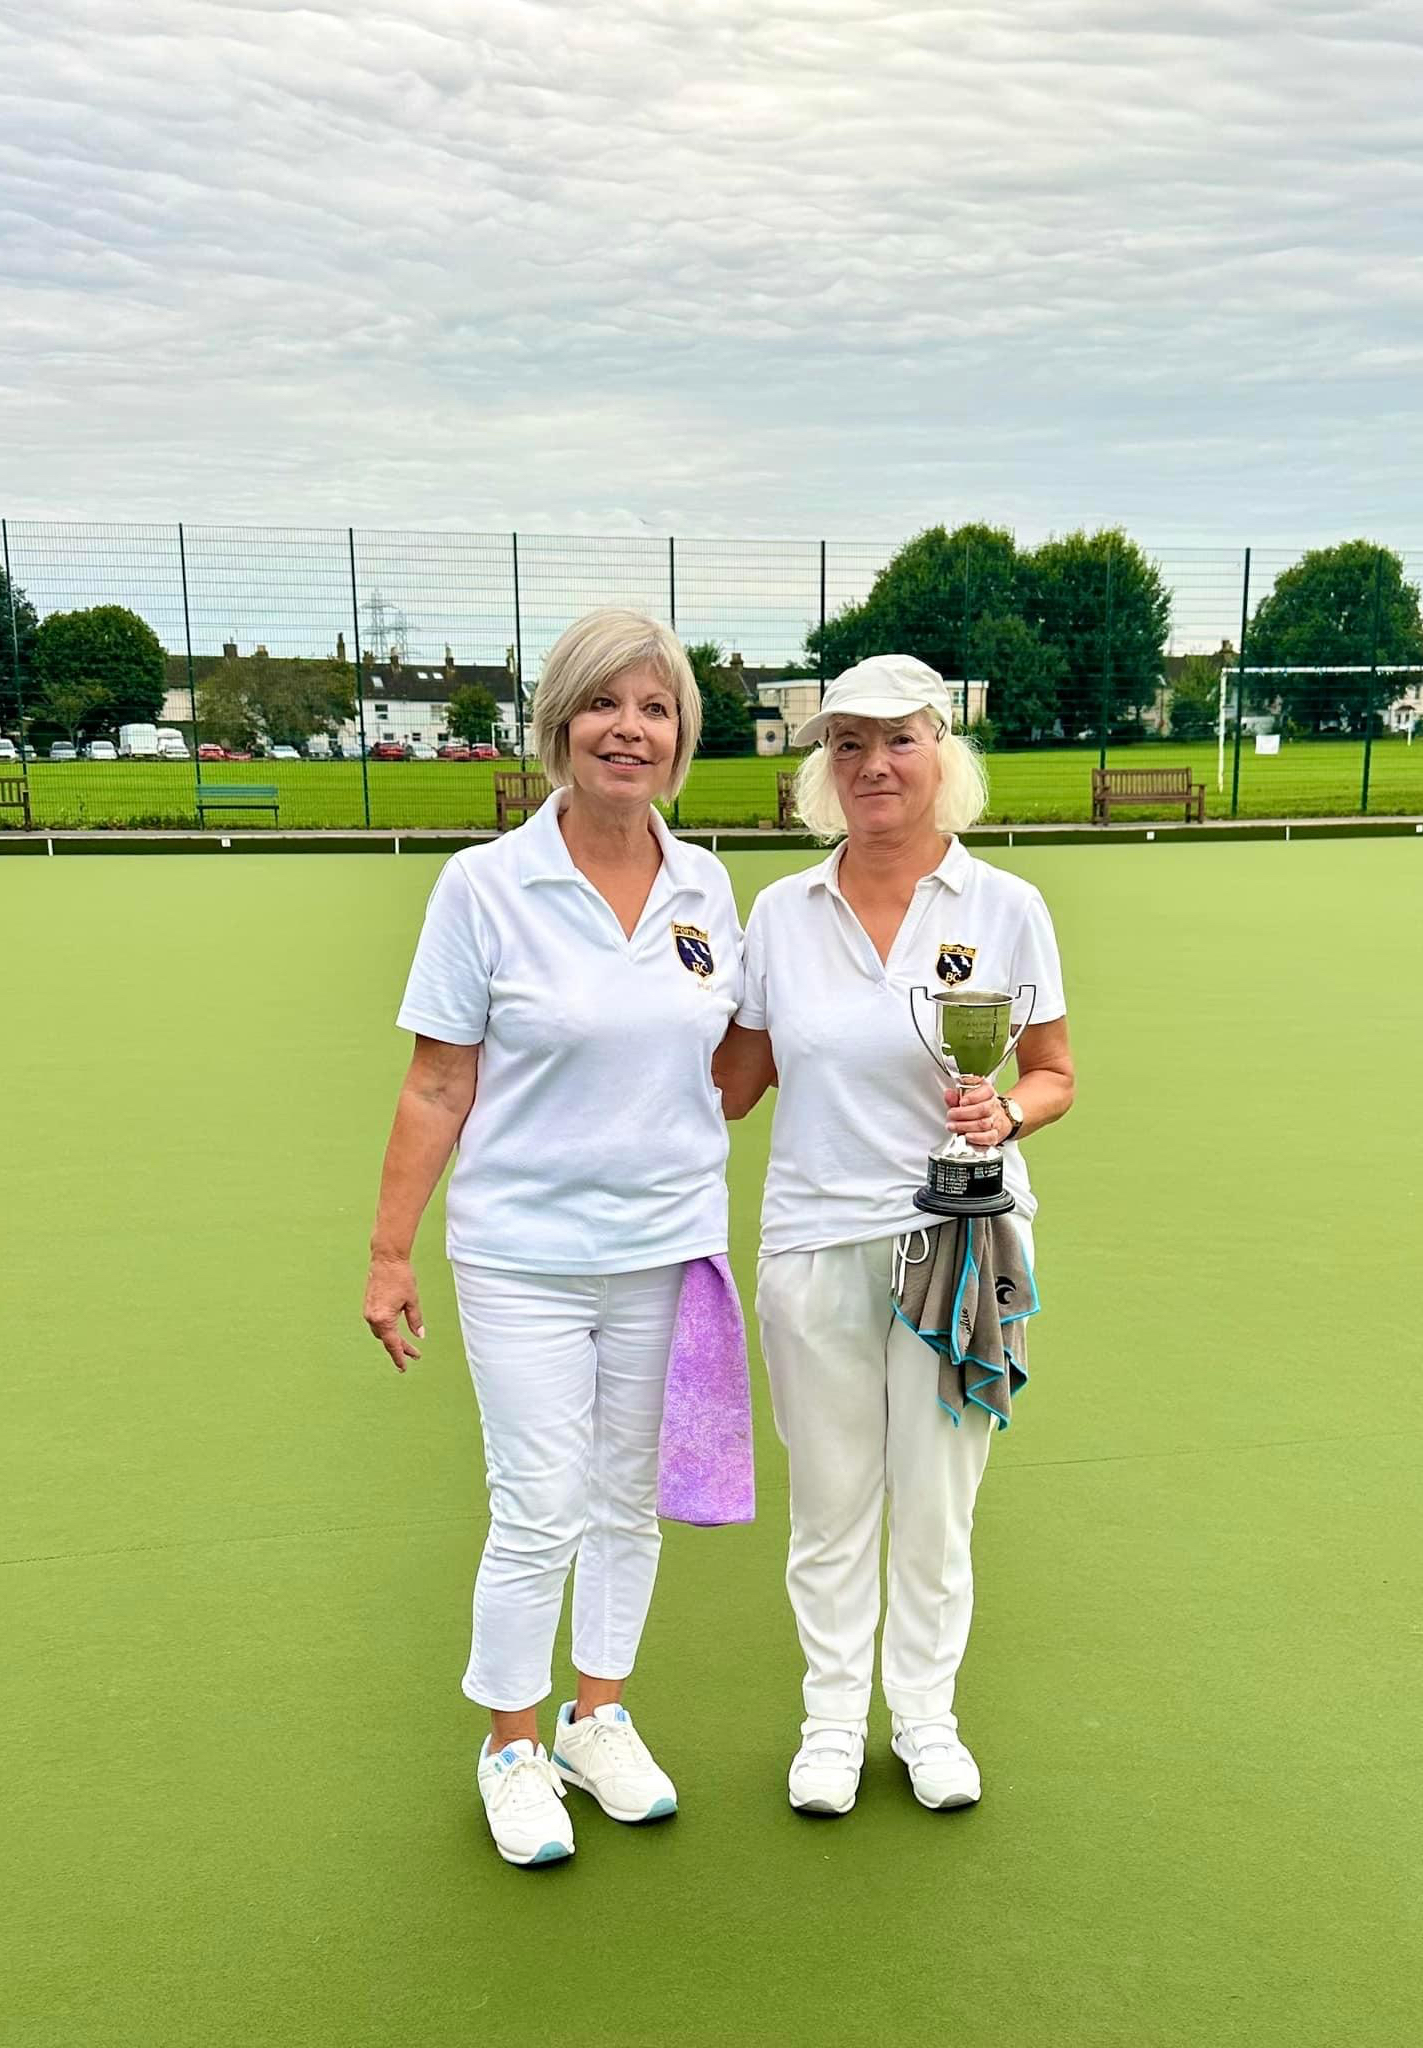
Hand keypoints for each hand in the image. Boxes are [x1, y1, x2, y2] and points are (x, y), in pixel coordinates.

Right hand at [364, 1253, 424, 1372]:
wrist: (386, 1259)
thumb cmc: (401, 1277)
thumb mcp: (412, 1301)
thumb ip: (415, 1320)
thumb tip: (419, 1335)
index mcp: (383, 1318)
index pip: (393, 1344)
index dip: (400, 1357)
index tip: (404, 1367)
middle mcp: (372, 1318)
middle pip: (387, 1340)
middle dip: (400, 1348)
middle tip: (415, 1355)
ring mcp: (368, 1312)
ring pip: (382, 1333)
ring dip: (393, 1340)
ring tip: (408, 1346)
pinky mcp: (368, 1306)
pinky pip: (378, 1324)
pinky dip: (387, 1330)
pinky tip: (396, 1331)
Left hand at [944, 1076, 1007, 1149]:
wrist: (995, 1119)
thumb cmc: (978, 1106)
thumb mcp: (966, 1097)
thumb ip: (956, 1096)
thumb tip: (948, 1094)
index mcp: (988, 1093)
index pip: (986, 1091)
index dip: (973, 1097)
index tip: (961, 1101)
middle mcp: (993, 1106)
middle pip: (983, 1109)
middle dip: (964, 1113)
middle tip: (951, 1115)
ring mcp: (995, 1121)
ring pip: (984, 1124)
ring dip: (965, 1126)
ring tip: (952, 1126)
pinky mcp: (995, 1135)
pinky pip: (989, 1137)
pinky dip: (977, 1137)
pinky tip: (967, 1136)